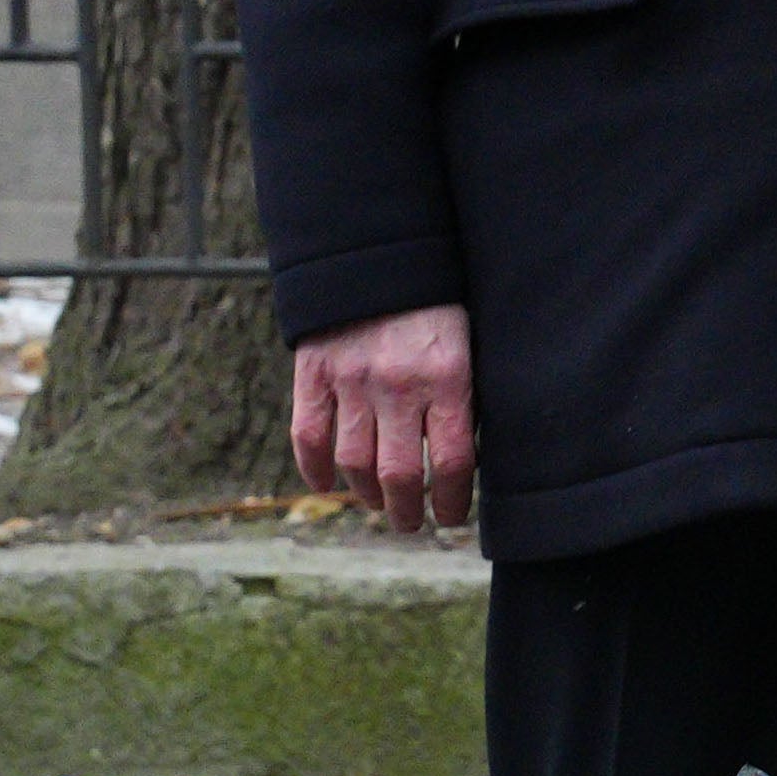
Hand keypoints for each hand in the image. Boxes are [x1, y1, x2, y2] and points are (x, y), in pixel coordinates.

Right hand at [292, 304, 477, 534]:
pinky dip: (315, 469)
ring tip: (380, 505)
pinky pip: (308, 436)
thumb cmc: (435, 304)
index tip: (452, 516)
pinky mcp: (314, 372)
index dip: (454, 501)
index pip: (454, 463)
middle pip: (401, 475)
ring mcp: (351, 380)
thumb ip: (464, 397)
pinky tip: (328, 485)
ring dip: (367, 496)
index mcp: (448, 378)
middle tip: (411, 523)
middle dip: (408, 512)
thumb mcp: (468, 345)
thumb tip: (465, 461)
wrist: (375, 252)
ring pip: (355, 464)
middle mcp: (398, 385)